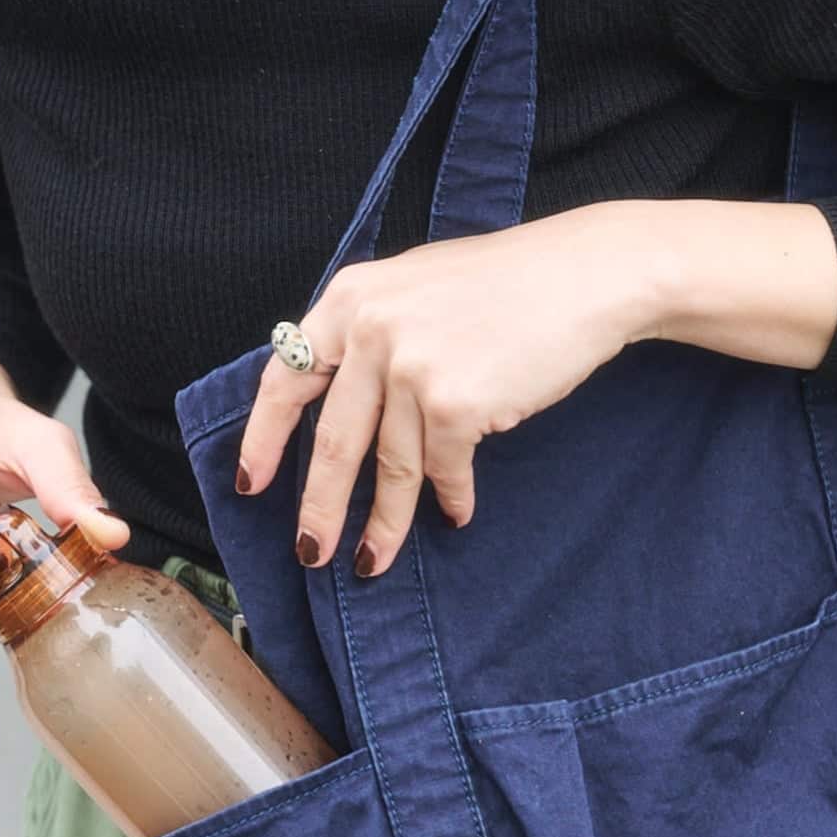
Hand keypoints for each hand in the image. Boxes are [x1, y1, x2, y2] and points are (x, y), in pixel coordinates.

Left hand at [237, 197, 836, 578]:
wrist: (585, 277)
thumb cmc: (508, 287)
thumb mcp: (417, 290)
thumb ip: (372, 336)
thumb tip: (339, 411)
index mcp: (350, 298)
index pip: (286, 378)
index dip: (264, 439)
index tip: (250, 486)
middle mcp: (371, 329)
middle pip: (334, 440)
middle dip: (321, 507)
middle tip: (311, 553)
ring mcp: (412, 365)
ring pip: (391, 466)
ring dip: (388, 521)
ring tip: (377, 559)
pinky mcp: (456, 401)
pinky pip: (443, 469)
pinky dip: (450, 497)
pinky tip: (457, 512)